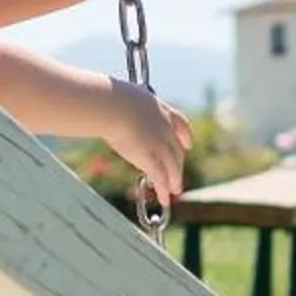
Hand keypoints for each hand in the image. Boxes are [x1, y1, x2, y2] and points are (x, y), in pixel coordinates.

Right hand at [105, 82, 191, 209]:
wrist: (109, 104)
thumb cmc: (108, 97)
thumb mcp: (123, 97)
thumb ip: (124, 106)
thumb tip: (108, 106)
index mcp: (160, 109)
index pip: (181, 124)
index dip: (186, 137)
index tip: (188, 145)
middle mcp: (165, 127)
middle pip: (177, 150)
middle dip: (178, 165)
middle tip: (177, 176)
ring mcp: (160, 143)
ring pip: (172, 166)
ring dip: (174, 181)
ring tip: (173, 191)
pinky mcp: (151, 157)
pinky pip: (160, 177)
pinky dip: (163, 190)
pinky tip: (164, 199)